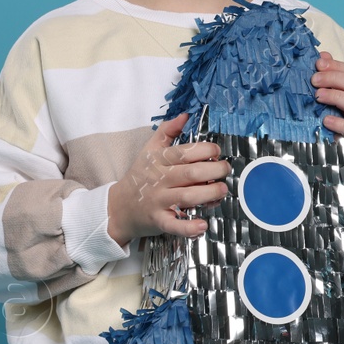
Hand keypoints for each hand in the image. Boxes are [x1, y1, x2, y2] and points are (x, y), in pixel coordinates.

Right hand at [106, 113, 230, 245]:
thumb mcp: (149, 151)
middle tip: (225, 170)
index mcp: (158, 161)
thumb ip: (167, 131)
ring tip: (222, 190)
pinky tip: (203, 225)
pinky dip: (189, 227)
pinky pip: (174, 225)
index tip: (217, 151)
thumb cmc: (140, 177)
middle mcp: (159, 180)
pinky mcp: (159, 220)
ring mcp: (159, 201)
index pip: (185, 152)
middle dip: (215, 170)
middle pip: (191, 174)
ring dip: (209, 194)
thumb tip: (185, 115)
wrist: (119, 207)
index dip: (206, 150)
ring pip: (188, 197)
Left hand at [312, 50, 343, 151]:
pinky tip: (326, 120)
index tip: (317, 64)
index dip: (336, 65)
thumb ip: (322, 76)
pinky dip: (340, 123)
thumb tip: (321, 55)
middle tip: (313, 80)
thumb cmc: (322, 116)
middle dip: (334, 79)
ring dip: (337, 96)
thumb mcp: (320, 94)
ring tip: (318, 96)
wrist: (327, 148)